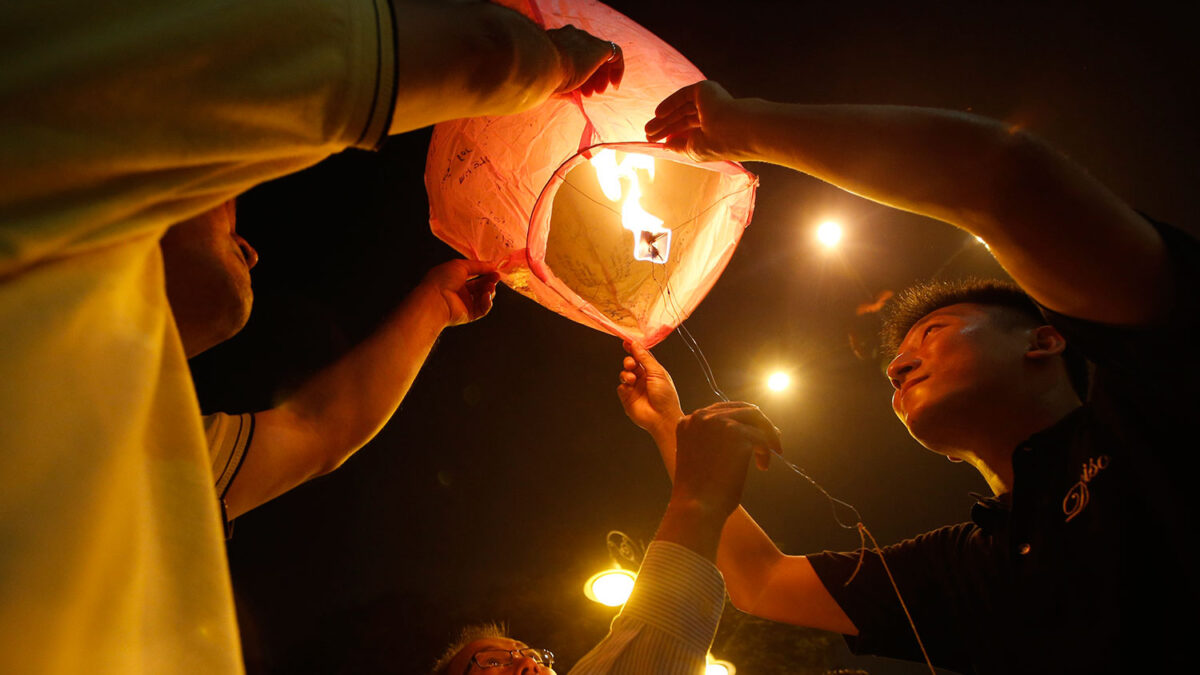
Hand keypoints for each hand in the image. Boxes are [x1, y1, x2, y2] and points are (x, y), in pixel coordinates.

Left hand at [419, 259, 499, 326]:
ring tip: (490, 287)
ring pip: (483, 297)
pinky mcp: (468, 315)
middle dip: (490, 281)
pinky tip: (487, 297)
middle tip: (497, 277)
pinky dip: (487, 303)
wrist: (436, 299)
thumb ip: (478, 265)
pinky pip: (482, 309)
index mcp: (455, 278)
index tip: (495, 269)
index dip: (485, 272)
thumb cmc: (442, 280)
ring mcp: (464, 303)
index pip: (474, 274)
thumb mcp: (460, 265)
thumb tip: (492, 265)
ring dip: (489, 291)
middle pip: (481, 286)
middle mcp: (460, 291)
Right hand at [546, 25, 623, 95]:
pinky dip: (617, 69)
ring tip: (597, 92)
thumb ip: (564, 90)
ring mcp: (585, 40)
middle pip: (587, 55)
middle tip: (589, 94)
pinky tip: (615, 85)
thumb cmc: (540, 78)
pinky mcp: (599, 47)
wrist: (540, 65)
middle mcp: (572, 37)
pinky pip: (615, 53)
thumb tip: (573, 99)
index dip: (579, 75)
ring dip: (601, 76)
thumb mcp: (551, 84)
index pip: (573, 56)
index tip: (579, 91)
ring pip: (600, 55)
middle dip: (590, 76)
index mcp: (556, 41)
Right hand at [617, 341, 683, 439]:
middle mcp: (643, 378)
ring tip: (632, 379)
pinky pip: (621, 387)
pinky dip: (623, 385)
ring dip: (626, 373)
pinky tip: (629, 387)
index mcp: (653, 371)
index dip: (634, 349)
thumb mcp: (657, 372)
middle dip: (628, 361)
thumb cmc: (665, 396)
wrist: (662, 418)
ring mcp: (635, 388)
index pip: (641, 357)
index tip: (626, 342)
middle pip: (631, 363)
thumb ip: (644, 358)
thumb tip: (635, 344)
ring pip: (624, 374)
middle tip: (631, 364)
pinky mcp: (627, 397)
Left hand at [645, 80, 747, 161]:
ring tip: (648, 129)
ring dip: (664, 118)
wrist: (736, 129)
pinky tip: (658, 114)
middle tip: (648, 134)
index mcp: (713, 130)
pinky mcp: (705, 89)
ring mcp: (709, 101)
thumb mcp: (694, 150)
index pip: (689, 131)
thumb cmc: (719, 144)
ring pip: (681, 109)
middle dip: (664, 127)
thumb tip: (666, 144)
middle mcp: (713, 114)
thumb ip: (679, 146)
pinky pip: (683, 96)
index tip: (656, 141)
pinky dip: (670, 104)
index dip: (671, 135)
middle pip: (682, 119)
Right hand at [672, 402, 779, 517]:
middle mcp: (701, 417)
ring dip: (768, 435)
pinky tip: (762, 467)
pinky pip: (762, 437)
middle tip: (773, 440)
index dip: (743, 420)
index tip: (756, 432)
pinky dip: (766, 453)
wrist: (696, 507)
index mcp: (688, 421)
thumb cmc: (699, 491)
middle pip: (742, 409)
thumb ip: (714, 439)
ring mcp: (718, 423)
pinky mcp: (736, 434)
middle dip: (760, 424)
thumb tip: (749, 429)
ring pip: (756, 418)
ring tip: (773, 452)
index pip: (722, 410)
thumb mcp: (700, 457)